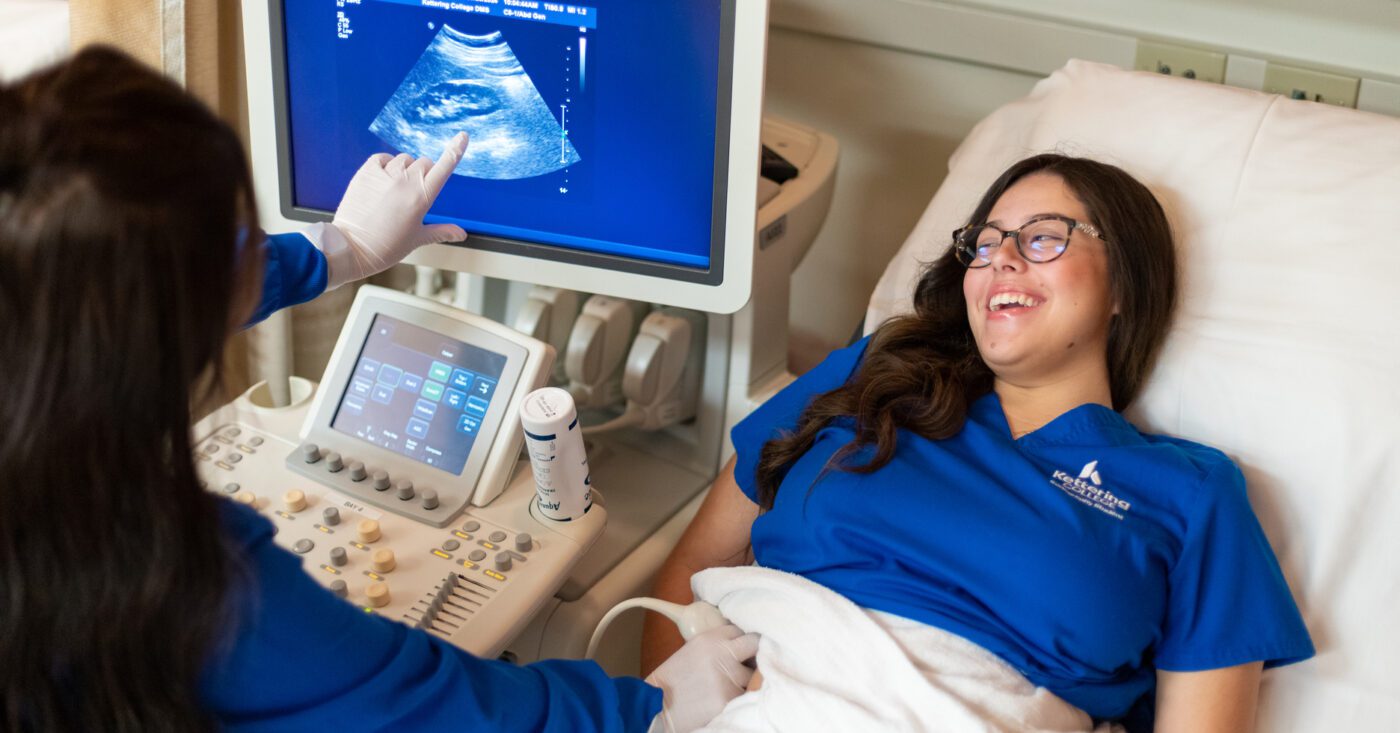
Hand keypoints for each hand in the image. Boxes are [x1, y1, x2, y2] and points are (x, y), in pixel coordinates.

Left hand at [308, 133, 468, 288]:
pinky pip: (382, 157)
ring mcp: (385, 174)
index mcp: (422, 197)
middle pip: (424, 163)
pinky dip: (386, 164)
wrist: (351, 247)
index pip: (444, 167)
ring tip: (395, 190)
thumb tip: (462, 234)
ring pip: (404, 159)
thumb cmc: (386, 246)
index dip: (455, 150)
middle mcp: (405, 181)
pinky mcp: (366, 172)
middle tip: (413, 194)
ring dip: (405, 169)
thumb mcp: (418, 239)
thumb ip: (442, 232)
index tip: (462, 136)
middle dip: (425, 173)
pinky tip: (383, 179)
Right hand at [645, 623, 758, 732]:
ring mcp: (728, 677)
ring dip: (746, 680)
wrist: (657, 705)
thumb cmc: (673, 680)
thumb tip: (741, 646)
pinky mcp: (729, 699)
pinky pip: (745, 696)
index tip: (742, 647)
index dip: (741, 640)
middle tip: (749, 663)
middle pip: (755, 645)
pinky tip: (722, 699)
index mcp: (711, 638)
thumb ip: (716, 645)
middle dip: (754, 653)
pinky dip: (738, 698)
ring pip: (753, 675)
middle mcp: (723, 653)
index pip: (740, 630)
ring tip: (728, 685)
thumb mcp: (693, 650)